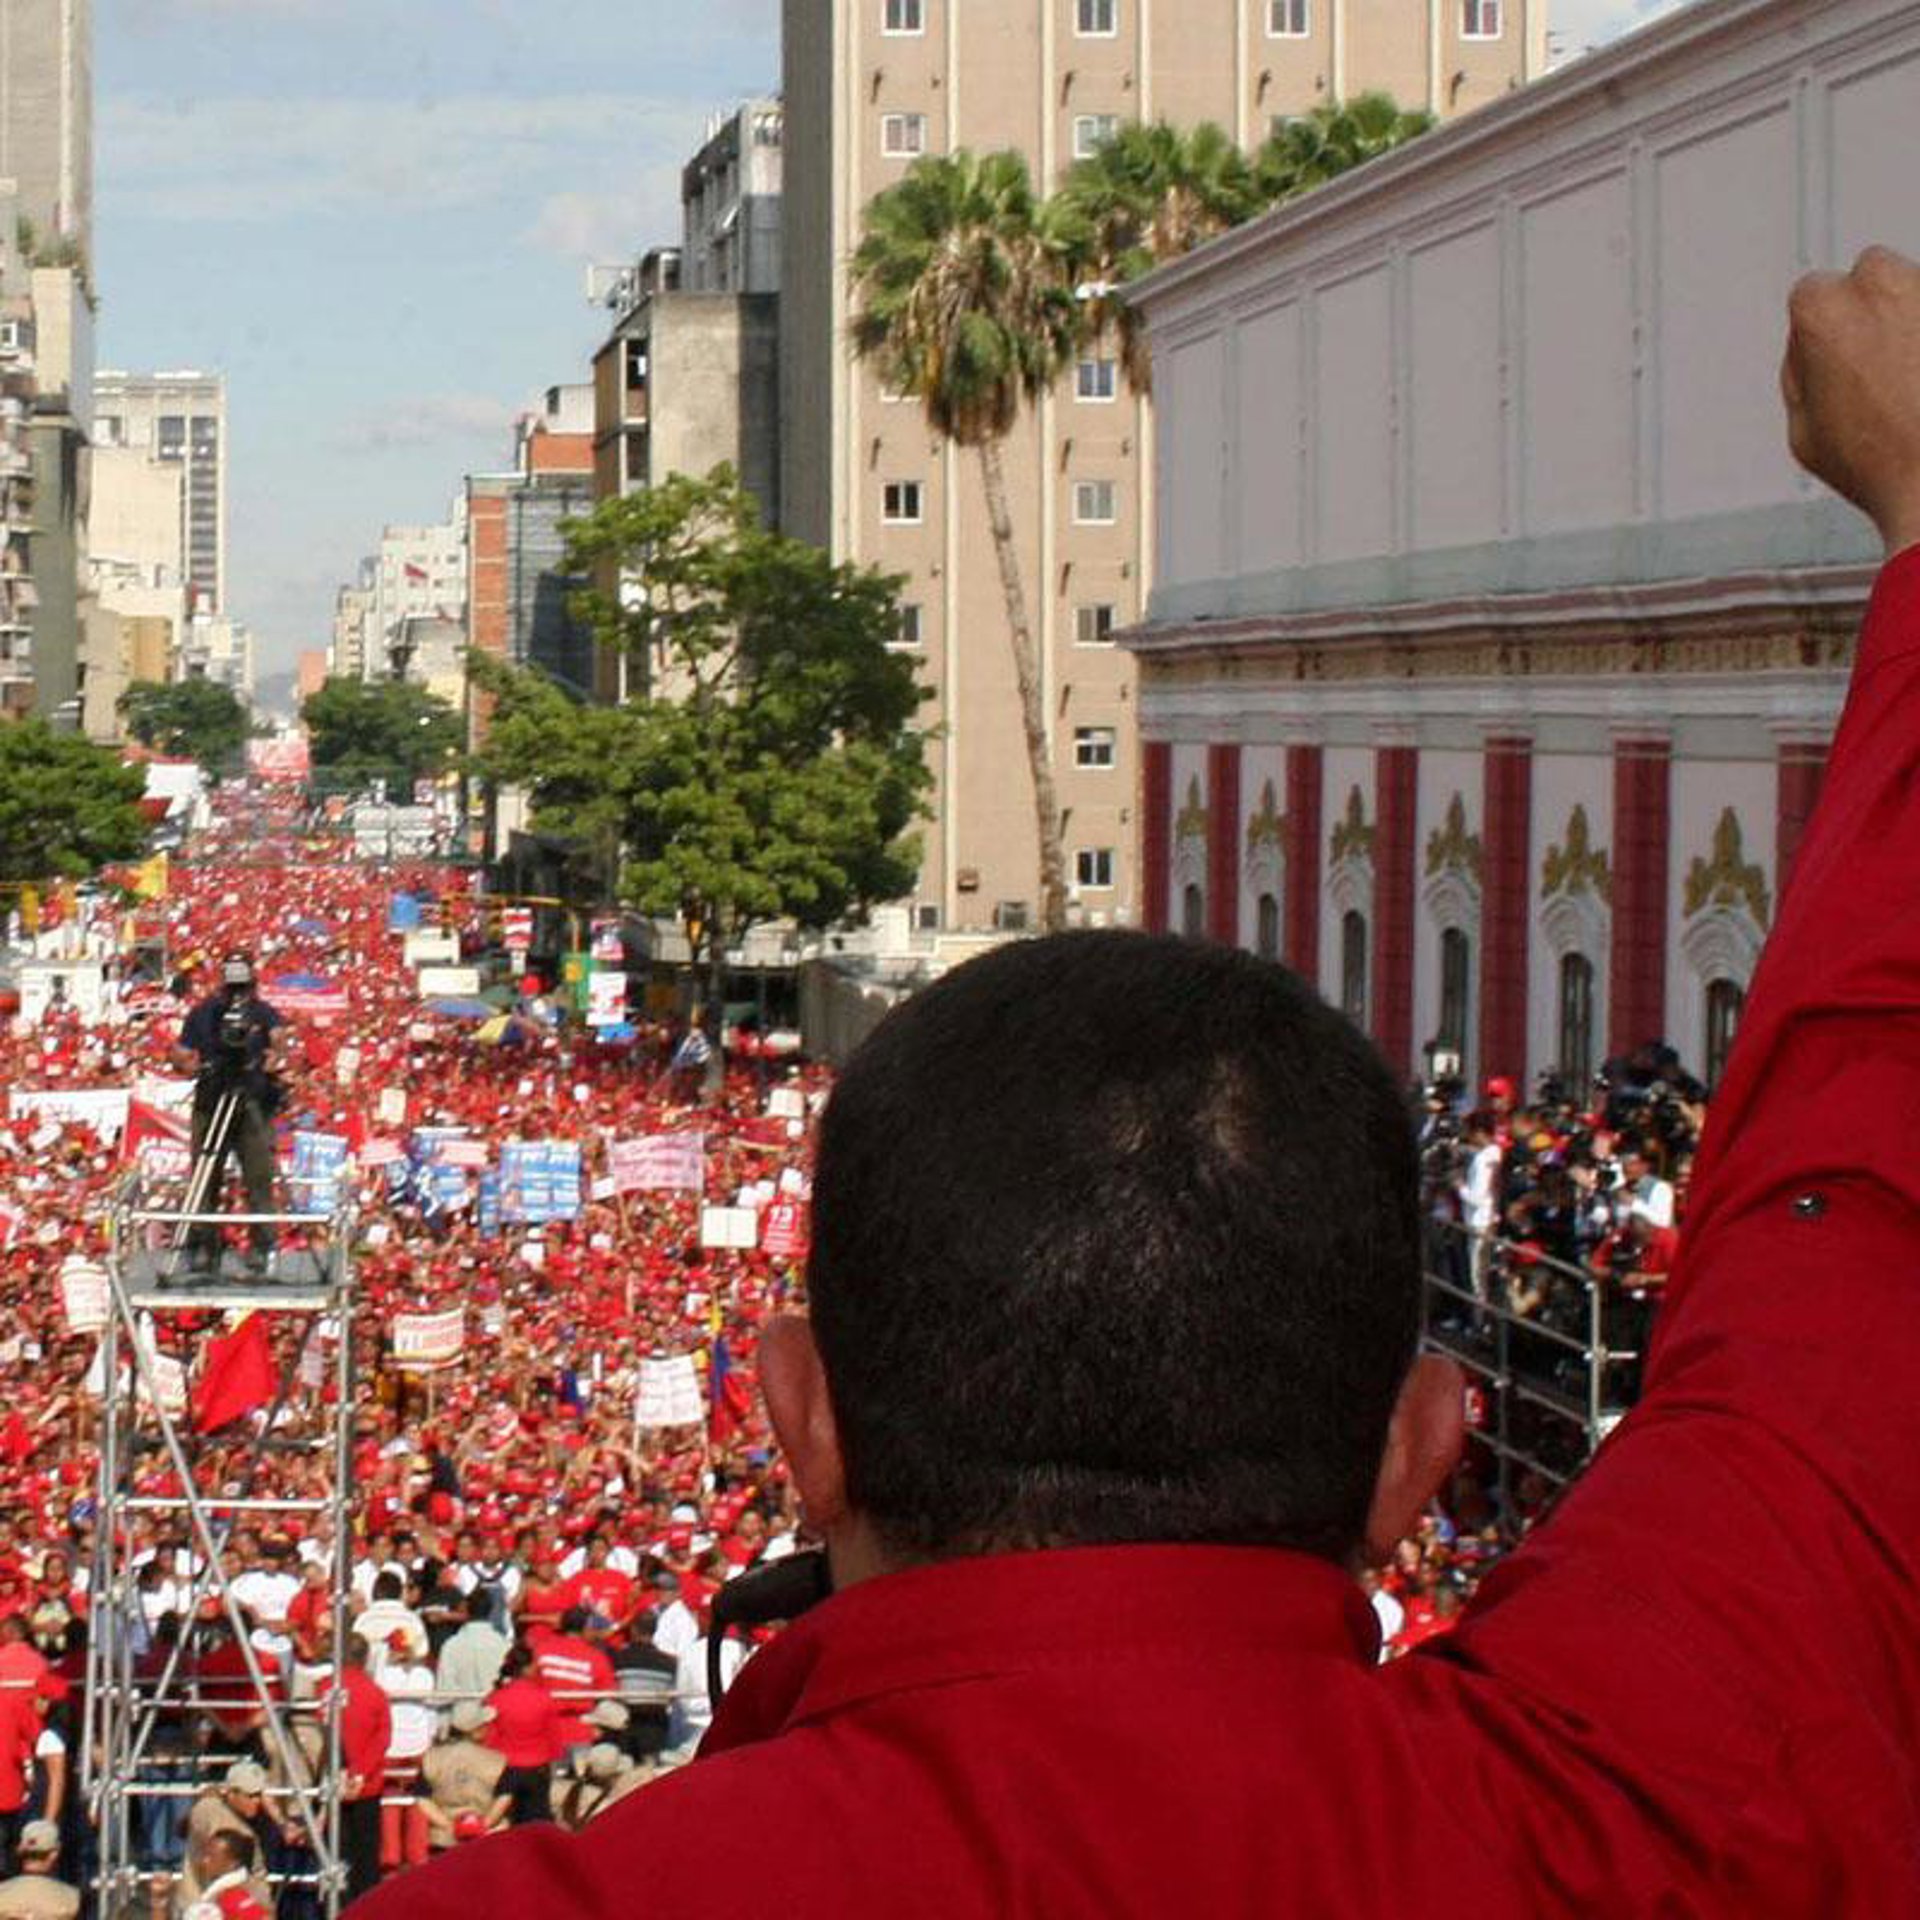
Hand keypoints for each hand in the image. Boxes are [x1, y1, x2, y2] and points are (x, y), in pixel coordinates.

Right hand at [1784, 246, 1919, 556]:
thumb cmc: (1879, 462)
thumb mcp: (1803, 430)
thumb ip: (1800, 372)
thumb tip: (1810, 350)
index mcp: (1824, 310)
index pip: (1812, 294)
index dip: (1820, 336)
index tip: (1836, 366)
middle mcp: (1883, 283)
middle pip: (1873, 275)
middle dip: (1874, 310)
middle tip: (1879, 368)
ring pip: (1917, 290)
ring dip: (1913, 321)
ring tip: (1915, 383)